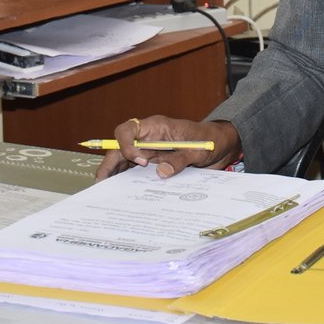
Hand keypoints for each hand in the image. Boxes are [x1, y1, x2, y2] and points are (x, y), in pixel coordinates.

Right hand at [93, 116, 241, 179]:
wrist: (220, 146)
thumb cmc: (209, 141)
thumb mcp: (198, 150)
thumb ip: (180, 159)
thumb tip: (161, 173)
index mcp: (155, 127)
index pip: (128, 130)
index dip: (126, 145)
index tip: (140, 161)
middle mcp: (148, 139)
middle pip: (120, 148)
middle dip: (110, 164)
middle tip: (102, 184)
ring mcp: (149, 151)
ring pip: (124, 161)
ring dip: (115, 175)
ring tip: (106, 193)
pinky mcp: (153, 163)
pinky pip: (135, 171)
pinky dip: (128, 182)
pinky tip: (124, 195)